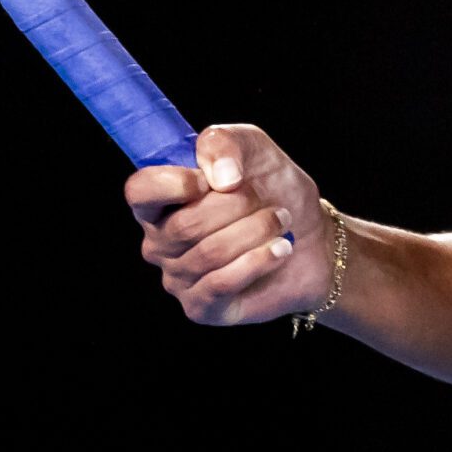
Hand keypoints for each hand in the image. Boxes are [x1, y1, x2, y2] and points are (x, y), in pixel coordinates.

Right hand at [124, 123, 330, 327]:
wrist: (312, 237)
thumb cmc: (272, 189)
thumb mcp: (253, 148)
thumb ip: (224, 143)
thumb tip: (220, 176)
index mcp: (160, 201)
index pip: (139, 192)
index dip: (172, 184)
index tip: (208, 180)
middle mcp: (160, 242)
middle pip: (185, 225)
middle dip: (236, 207)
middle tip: (265, 200)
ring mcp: (177, 278)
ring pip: (209, 253)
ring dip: (256, 231)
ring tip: (280, 220)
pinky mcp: (201, 307)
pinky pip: (221, 284)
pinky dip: (258, 261)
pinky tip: (280, 249)